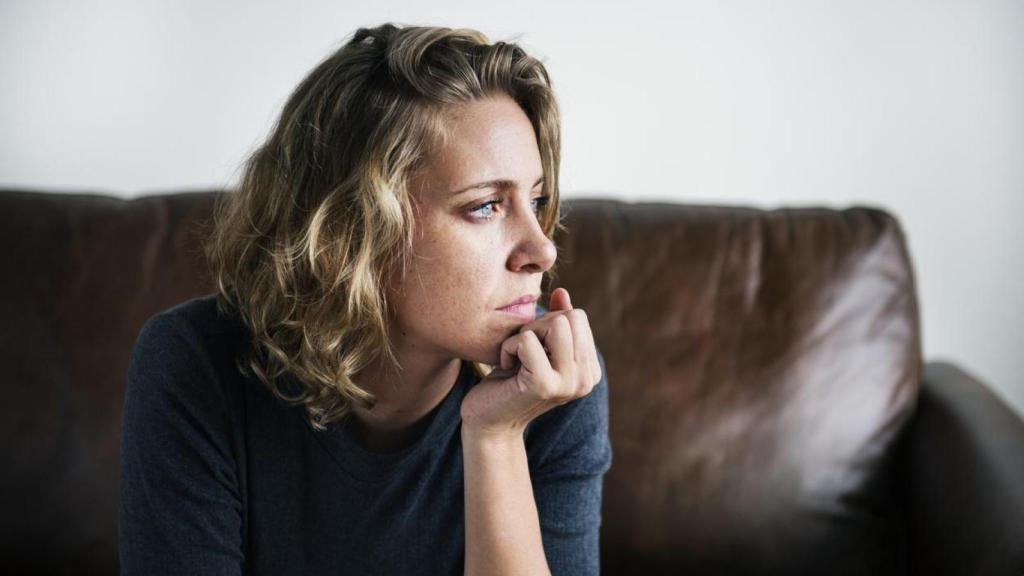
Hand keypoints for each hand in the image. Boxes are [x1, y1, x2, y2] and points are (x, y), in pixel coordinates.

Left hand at [460, 287, 601, 438]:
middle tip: (522, 351)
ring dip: (526, 334)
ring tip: (516, 357)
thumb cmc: (510, 381)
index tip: (533, 348)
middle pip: (569, 317)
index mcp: (590, 370)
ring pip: (555, 324)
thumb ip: (555, 321)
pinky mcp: (545, 385)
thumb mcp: (537, 347)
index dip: (548, 323)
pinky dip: (509, 347)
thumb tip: (562, 292)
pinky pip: (527, 340)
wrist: (488, 421)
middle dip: (538, 325)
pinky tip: (506, 367)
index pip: (578, 317)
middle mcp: (586, 379)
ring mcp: (569, 384)